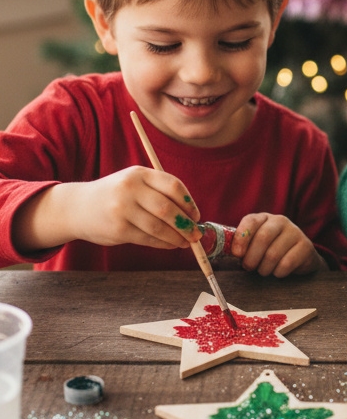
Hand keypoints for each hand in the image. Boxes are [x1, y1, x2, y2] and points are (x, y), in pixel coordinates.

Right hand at [13, 167, 200, 252]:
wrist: (78, 207)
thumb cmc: (114, 196)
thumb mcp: (133, 183)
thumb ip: (158, 192)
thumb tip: (190, 215)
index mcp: (138, 173)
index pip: (173, 185)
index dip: (189, 202)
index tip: (196, 215)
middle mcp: (130, 189)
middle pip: (168, 209)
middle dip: (187, 224)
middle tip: (197, 234)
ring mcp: (123, 209)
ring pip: (159, 227)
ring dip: (177, 237)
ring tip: (186, 242)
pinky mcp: (118, 229)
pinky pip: (148, 238)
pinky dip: (163, 244)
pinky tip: (170, 245)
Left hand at [230, 213, 325, 276]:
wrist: (300, 256)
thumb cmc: (270, 250)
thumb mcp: (255, 244)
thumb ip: (240, 246)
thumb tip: (221, 257)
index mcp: (263, 218)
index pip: (250, 221)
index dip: (241, 238)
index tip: (237, 254)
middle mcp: (280, 221)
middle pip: (262, 238)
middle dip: (252, 258)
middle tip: (249, 268)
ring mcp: (295, 232)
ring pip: (273, 254)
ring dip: (264, 268)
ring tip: (264, 270)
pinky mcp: (306, 246)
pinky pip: (287, 263)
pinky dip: (278, 272)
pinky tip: (278, 271)